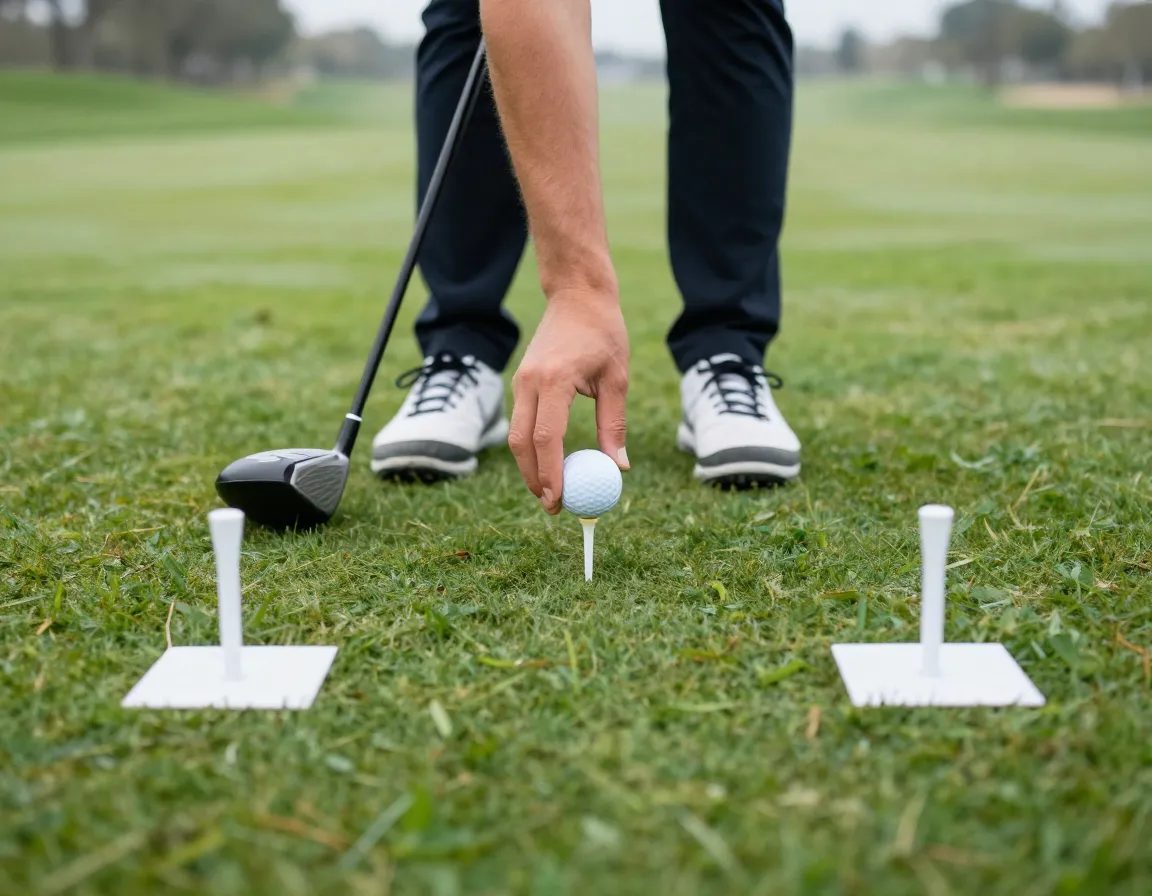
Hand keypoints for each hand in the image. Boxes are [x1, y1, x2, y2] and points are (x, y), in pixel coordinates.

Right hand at [509, 288, 629, 513]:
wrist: (576, 295)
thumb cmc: (604, 333)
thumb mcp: (617, 378)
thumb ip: (614, 424)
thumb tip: (619, 466)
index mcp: (554, 380)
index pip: (546, 438)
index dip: (551, 473)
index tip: (560, 500)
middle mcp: (530, 382)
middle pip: (522, 443)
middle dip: (534, 479)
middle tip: (554, 506)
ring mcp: (521, 381)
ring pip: (516, 436)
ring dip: (529, 468)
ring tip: (549, 493)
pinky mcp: (521, 382)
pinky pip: (521, 423)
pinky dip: (530, 449)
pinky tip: (547, 465)